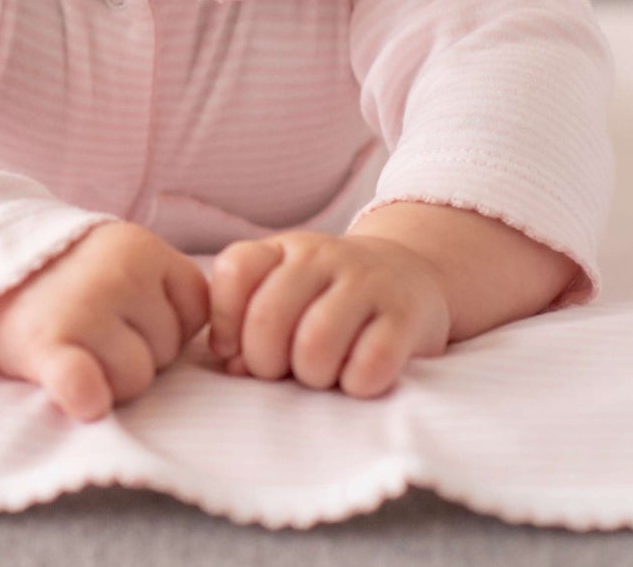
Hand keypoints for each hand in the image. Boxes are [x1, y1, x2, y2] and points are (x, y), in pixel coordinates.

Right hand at [0, 221, 208, 421]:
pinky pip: (85, 383)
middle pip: (165, 351)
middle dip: (136, 353)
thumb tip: (223, 348)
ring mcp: (83, 308)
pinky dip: (85, 393)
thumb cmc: (65, 281)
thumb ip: (166, 290)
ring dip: (109, 378)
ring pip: (135, 379)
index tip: (128, 316)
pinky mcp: (46, 346)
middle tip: (91, 333)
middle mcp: (119, 273)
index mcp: (143, 248)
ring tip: (72, 350)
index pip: (195, 313)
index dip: (164, 325)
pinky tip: (76, 392)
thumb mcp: (122, 260)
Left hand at [208, 230, 450, 396]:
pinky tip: (357, 376)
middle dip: (264, 362)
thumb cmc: (328, 297)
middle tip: (281, 370)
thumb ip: (247, 323)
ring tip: (321, 373)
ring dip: (312, 375)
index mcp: (284, 248)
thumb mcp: (285, 292)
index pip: (235, 271)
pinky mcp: (404, 315)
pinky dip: (356, 383)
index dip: (224, 321)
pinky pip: (370, 364)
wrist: (407, 273)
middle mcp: (322, 256)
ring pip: (315, 344)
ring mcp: (366, 282)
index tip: (234, 348)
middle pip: (267, 317)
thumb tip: (231, 364)